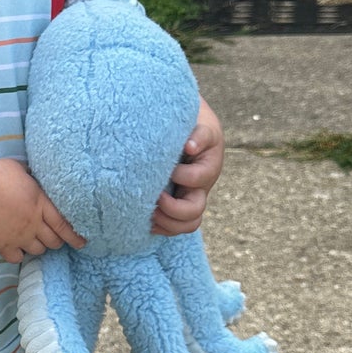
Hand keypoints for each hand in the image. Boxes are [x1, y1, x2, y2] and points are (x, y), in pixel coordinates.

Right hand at [0, 159, 83, 260]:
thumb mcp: (16, 167)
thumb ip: (31, 175)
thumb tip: (36, 174)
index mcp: (40, 203)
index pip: (65, 224)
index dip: (76, 235)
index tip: (83, 242)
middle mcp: (33, 223)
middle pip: (54, 241)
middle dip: (58, 241)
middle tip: (56, 238)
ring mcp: (18, 236)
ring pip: (39, 250)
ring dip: (40, 246)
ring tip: (36, 240)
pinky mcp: (2, 245)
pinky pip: (18, 258)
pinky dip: (20, 255)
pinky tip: (17, 248)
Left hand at [153, 97, 224, 235]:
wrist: (189, 130)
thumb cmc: (193, 126)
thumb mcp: (200, 125)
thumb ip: (198, 134)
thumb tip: (190, 146)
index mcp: (207, 167)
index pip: (197, 179)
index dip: (181, 176)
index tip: (167, 167)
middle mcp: (200, 188)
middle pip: (195, 211)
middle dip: (172, 209)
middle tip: (155, 196)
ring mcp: (189, 199)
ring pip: (187, 225)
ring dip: (166, 223)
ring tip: (148, 212)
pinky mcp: (177, 206)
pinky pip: (174, 227)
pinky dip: (161, 227)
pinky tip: (144, 219)